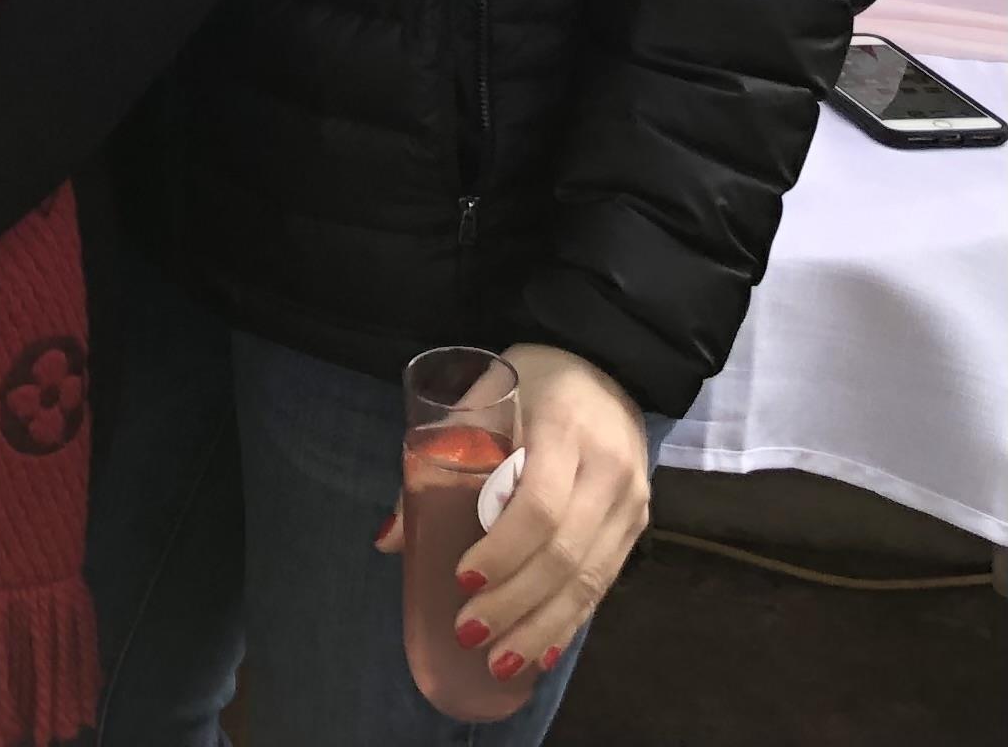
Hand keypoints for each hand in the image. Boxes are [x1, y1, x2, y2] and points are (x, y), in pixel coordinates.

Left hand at [376, 344, 650, 688]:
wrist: (609, 362)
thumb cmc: (532, 379)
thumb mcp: (483, 395)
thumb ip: (439, 455)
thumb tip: (388, 538)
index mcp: (565, 431)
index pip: (540, 506)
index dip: (503, 550)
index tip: (463, 578)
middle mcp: (607, 472)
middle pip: (565, 554)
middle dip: (515, 602)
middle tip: (469, 633)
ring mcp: (630, 502)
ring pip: (590, 579)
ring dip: (542, 627)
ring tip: (501, 663)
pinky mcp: (638, 525)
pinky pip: (605, 584)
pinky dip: (571, 621)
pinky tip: (542, 651)